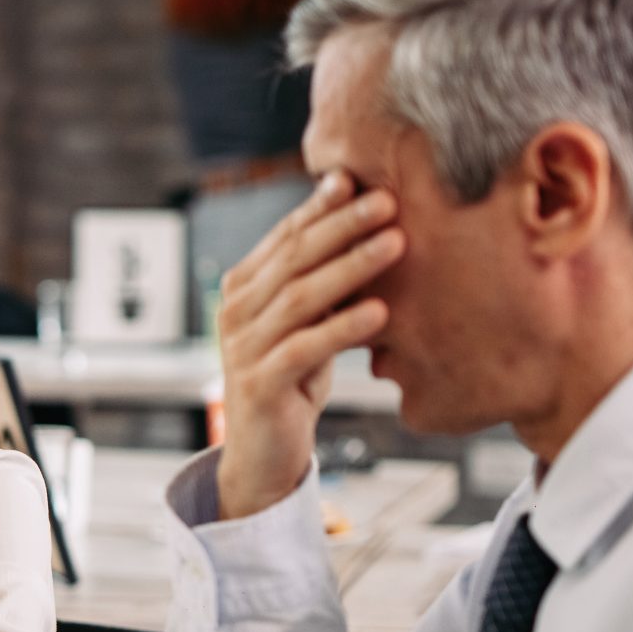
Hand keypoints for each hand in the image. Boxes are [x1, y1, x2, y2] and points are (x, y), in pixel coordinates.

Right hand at [214, 172, 403, 521]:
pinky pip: (305, 348)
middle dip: (343, 226)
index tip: (359, 178)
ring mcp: (243, 348)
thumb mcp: (306, 321)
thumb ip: (321, 279)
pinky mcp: (260, 384)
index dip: (321, 207)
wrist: (264, 452)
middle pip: (294, 259)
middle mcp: (236, 312)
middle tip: (389, 201)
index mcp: (243, 288)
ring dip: (352, 267)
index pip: (286, 237)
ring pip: (301, 297)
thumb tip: (371, 220)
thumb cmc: (293, 378)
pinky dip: (343, 327)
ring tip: (396, 244)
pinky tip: (379, 311)